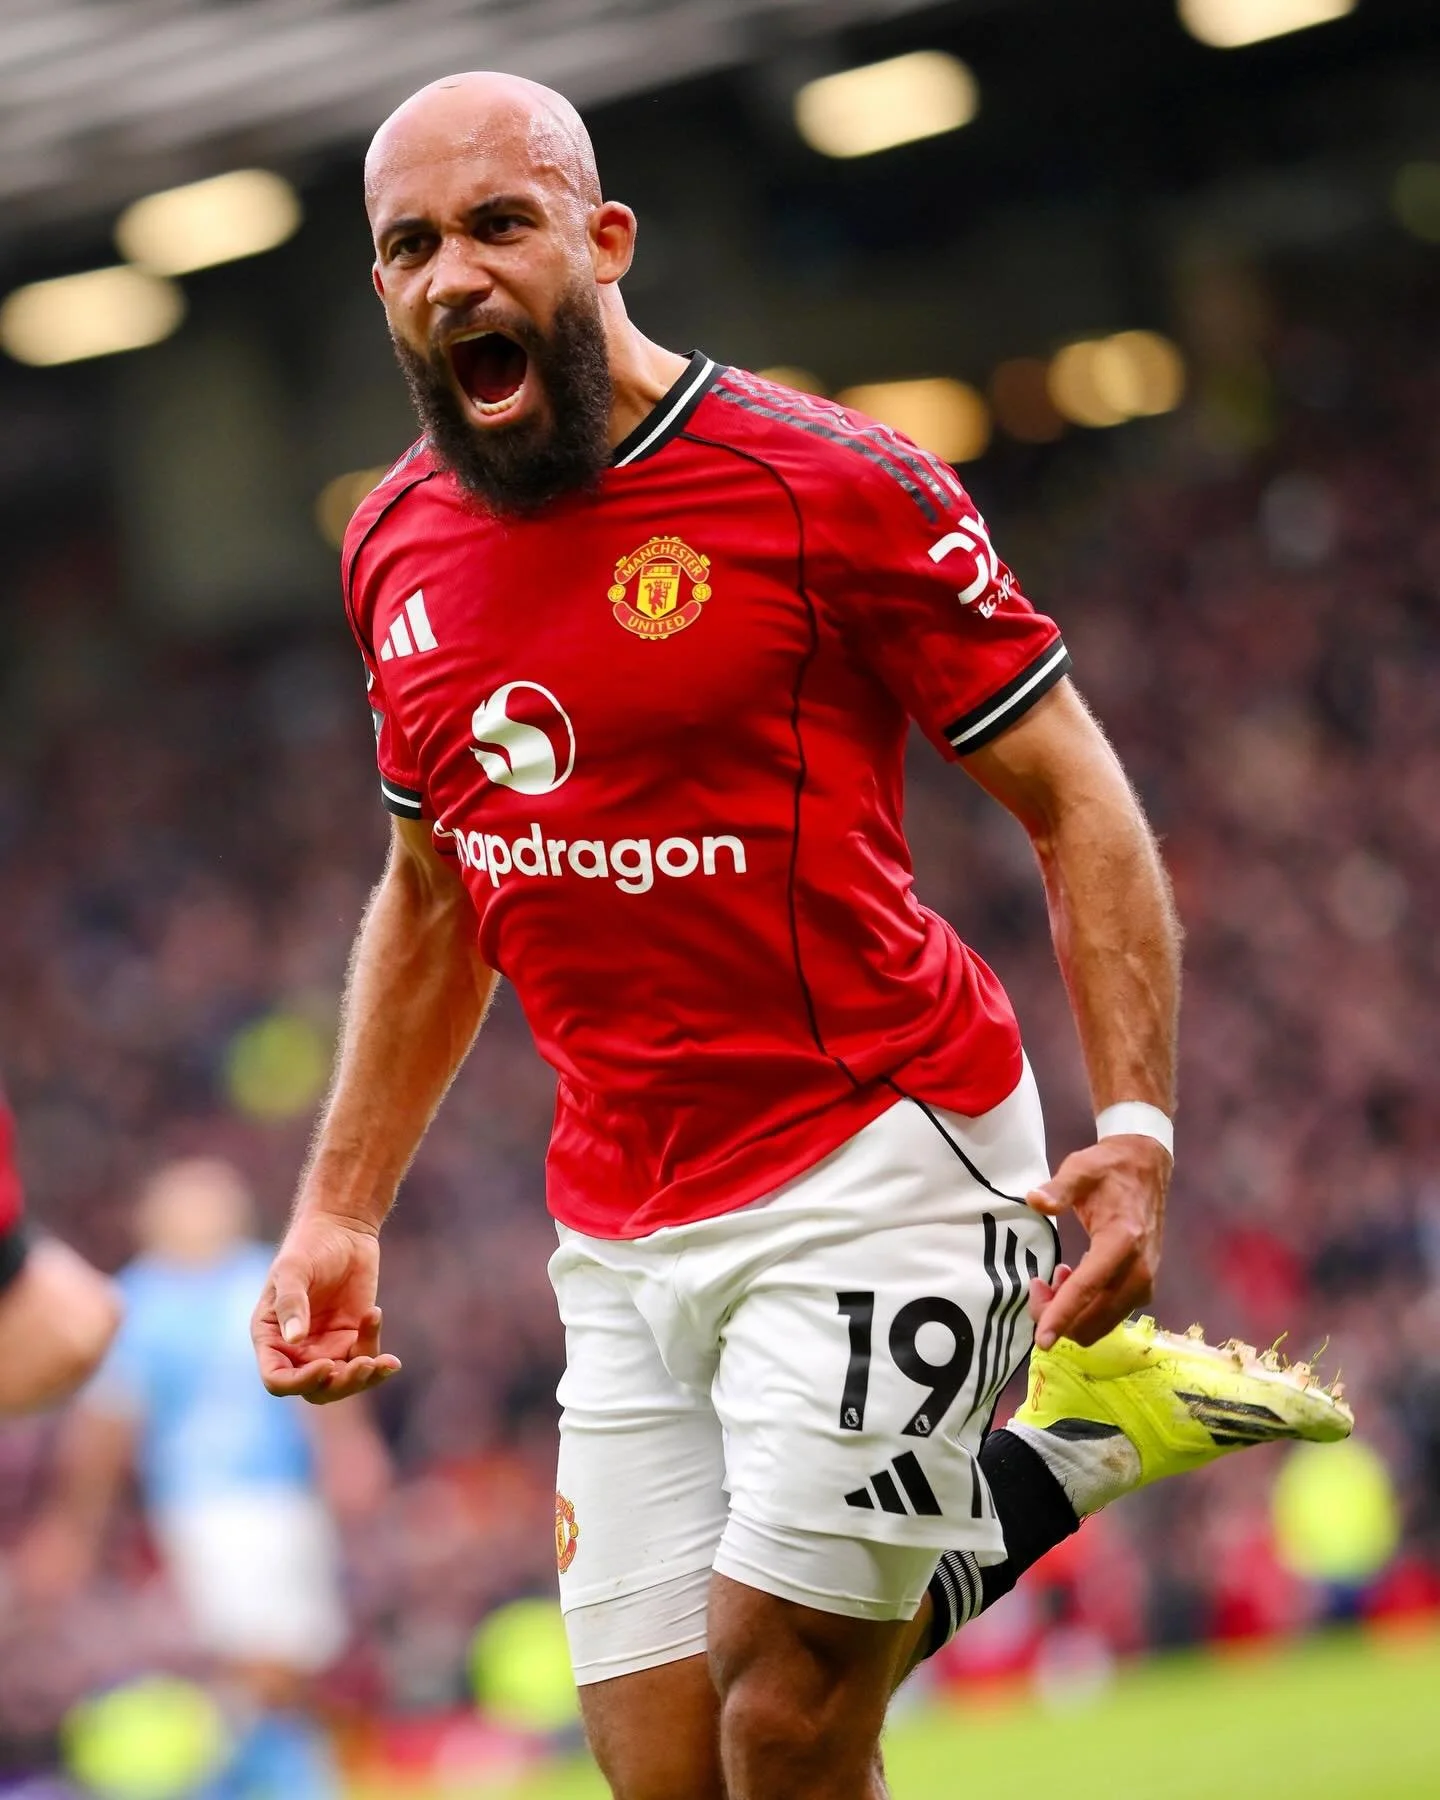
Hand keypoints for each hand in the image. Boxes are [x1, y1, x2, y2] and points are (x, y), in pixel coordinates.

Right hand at [252, 1211, 400, 1403]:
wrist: (342, 1228)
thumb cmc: (308, 1246)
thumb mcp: (294, 1269)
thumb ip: (291, 1303)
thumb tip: (294, 1339)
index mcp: (271, 1338)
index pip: (277, 1380)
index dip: (300, 1382)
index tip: (326, 1365)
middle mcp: (296, 1349)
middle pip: (315, 1389)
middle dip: (341, 1384)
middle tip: (364, 1364)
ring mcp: (326, 1346)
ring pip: (343, 1383)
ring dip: (364, 1377)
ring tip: (385, 1362)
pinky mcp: (353, 1338)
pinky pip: (366, 1358)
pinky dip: (377, 1350)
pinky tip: (375, 1314)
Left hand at [1025, 1135, 1168, 1348]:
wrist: (1146, 1167)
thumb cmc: (1109, 1169)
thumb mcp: (1080, 1170)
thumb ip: (1058, 1188)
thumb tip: (1035, 1200)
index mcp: (1122, 1242)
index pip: (1087, 1290)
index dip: (1060, 1316)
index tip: (1041, 1341)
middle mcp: (1139, 1271)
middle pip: (1092, 1318)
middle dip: (1058, 1315)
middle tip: (1037, 1285)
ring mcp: (1145, 1283)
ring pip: (1100, 1322)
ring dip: (1071, 1314)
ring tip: (1054, 1278)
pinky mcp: (1144, 1287)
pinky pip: (1109, 1315)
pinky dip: (1086, 1309)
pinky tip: (1072, 1279)